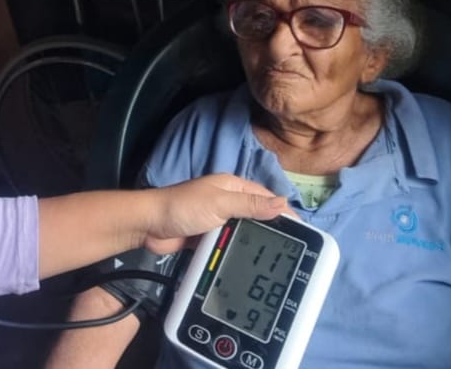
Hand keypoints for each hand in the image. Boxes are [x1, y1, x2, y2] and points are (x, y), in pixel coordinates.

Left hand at [142, 173, 289, 253]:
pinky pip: (230, 243)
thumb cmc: (184, 207)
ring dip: (256, 241)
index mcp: (233, 187)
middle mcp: (229, 202)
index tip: (302, 228)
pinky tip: (250, 263)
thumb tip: (283, 203)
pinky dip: (239, 250)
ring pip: (245, 231)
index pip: (265, 197)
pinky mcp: (209, 237)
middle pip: (257, 215)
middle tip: (294, 248)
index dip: (283, 210)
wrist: (149, 226)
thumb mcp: (220, 203)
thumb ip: (250, 204)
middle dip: (273, 228)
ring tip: (276, 259)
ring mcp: (219, 220)